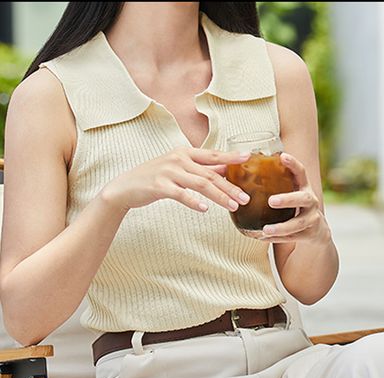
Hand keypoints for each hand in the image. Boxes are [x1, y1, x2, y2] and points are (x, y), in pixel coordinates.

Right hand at [98, 147, 251, 213]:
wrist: (126, 187)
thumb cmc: (156, 177)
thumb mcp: (180, 168)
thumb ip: (201, 168)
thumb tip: (225, 167)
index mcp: (185, 153)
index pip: (213, 154)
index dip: (231, 156)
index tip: (248, 157)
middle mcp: (178, 159)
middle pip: (210, 173)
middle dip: (230, 187)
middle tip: (246, 198)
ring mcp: (168, 172)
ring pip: (200, 184)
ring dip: (219, 196)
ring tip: (233, 206)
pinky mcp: (159, 186)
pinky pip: (181, 194)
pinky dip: (194, 202)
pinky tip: (205, 209)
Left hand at [260, 153, 330, 245]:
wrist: (318, 230)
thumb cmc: (296, 207)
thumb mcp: (292, 193)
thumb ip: (275, 183)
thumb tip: (236, 170)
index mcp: (305, 187)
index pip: (301, 172)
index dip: (293, 164)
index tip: (283, 156)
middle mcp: (311, 201)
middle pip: (303, 198)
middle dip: (288, 199)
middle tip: (271, 201)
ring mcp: (312, 218)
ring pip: (297, 223)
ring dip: (281, 227)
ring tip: (265, 230)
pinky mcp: (309, 234)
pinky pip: (292, 237)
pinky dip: (277, 239)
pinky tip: (263, 238)